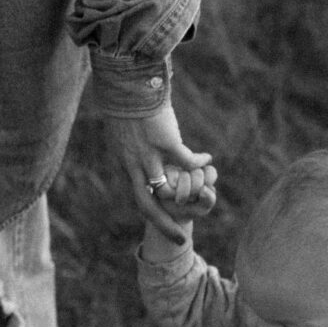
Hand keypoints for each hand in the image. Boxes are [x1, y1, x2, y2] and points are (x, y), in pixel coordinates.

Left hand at [105, 103, 211, 243]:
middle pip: (147, 205)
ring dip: (189, 198)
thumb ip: (129, 148)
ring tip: (205, 198)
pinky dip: (199, 162)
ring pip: (169, 190)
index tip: (163, 217)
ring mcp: (150, 156)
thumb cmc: (123, 104)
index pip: (137, 194)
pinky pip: (188, 162)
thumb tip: (135, 152)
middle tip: (180, 239)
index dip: (151, 208)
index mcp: (123, 163)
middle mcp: (133, 165)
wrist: (126, 87)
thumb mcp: (120, 132)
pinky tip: (207, 159)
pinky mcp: (166, 143)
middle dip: (164, 225)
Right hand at [154, 164, 217, 221]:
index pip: (210, 172)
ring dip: (183, 193)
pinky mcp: (159, 175)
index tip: (201, 195)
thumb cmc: (188, 209)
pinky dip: (172, 193)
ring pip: (184, 176)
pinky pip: (170, 181)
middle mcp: (187, 168)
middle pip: (198, 173)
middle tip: (189, 199)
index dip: (207, 185)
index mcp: (202, 173)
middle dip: (195, 191)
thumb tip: (204, 189)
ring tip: (178, 199)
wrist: (168, 217)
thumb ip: (209, 200)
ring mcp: (173, 170)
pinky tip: (168, 197)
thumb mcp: (202, 208)